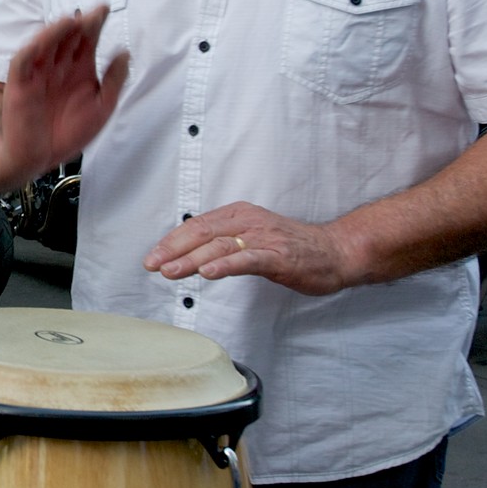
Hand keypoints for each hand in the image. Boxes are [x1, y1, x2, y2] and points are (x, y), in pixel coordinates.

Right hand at [0, 8, 128, 186]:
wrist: (38, 157)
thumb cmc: (68, 133)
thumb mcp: (101, 107)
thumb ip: (114, 80)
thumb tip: (125, 53)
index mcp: (79, 68)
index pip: (87, 39)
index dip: (95, 22)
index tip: (105, 8)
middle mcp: (59, 66)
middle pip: (68, 37)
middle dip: (79, 23)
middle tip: (92, 13)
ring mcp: (39, 72)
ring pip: (46, 43)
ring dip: (56, 30)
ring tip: (71, 21)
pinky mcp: (21, 83)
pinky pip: (24, 61)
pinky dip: (32, 49)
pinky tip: (40, 44)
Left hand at [143, 202, 360, 296]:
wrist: (334, 251)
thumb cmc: (291, 247)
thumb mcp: (252, 237)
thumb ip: (224, 242)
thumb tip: (190, 254)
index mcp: (238, 215)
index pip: (197, 226)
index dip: (172, 241)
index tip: (153, 257)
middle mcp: (248, 222)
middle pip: (202, 233)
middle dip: (173, 250)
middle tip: (152, 264)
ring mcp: (264, 238)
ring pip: (220, 247)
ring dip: (191, 259)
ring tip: (170, 271)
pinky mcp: (279, 256)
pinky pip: (247, 260)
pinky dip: (226, 265)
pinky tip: (209, 273)